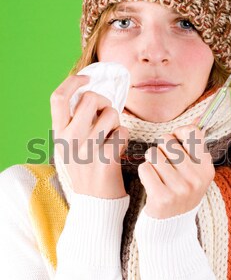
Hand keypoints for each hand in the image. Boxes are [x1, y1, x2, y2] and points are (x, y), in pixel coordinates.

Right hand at [50, 74, 128, 198]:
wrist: (95, 201)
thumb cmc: (86, 168)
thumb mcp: (69, 145)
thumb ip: (74, 122)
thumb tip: (90, 92)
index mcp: (59, 134)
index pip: (58, 97)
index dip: (73, 81)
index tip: (87, 78)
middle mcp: (70, 140)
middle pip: (90, 98)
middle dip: (104, 102)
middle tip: (106, 115)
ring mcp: (87, 149)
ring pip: (111, 114)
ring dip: (116, 122)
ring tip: (111, 136)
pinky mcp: (106, 158)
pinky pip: (122, 132)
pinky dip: (123, 137)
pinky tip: (117, 149)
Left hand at [137, 118, 214, 218]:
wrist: (171, 231)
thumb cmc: (180, 194)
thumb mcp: (195, 174)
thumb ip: (194, 149)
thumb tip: (195, 120)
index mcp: (207, 168)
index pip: (192, 132)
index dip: (178, 134)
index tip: (175, 145)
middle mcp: (197, 178)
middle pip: (167, 141)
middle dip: (160, 150)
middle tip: (164, 166)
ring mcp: (180, 189)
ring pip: (153, 153)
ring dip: (151, 163)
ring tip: (158, 176)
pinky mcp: (162, 198)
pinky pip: (145, 168)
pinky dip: (144, 174)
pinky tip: (152, 185)